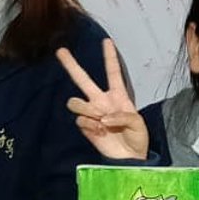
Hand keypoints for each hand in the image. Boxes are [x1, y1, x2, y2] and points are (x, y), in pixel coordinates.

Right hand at [58, 39, 148, 159]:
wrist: (129, 158)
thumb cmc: (137, 138)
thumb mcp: (138, 124)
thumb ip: (123, 115)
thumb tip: (104, 117)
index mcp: (118, 95)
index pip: (112, 72)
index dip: (109, 57)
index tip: (106, 41)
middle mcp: (101, 100)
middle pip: (82, 79)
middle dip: (71, 65)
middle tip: (60, 51)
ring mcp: (92, 113)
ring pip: (76, 101)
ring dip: (87, 109)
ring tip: (100, 120)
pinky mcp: (86, 126)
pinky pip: (80, 119)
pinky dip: (90, 125)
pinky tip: (101, 132)